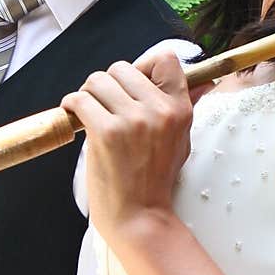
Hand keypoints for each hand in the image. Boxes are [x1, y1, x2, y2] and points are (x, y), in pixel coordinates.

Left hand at [62, 50, 202, 241]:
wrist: (140, 216)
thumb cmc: (156, 181)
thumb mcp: (181, 140)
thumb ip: (185, 106)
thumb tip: (203, 80)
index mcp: (179, 109)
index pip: (166, 59)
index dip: (143, 65)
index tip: (132, 83)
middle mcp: (158, 110)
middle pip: (123, 67)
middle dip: (108, 83)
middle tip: (104, 104)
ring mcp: (133, 121)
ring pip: (98, 80)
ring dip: (88, 93)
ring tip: (90, 111)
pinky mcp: (106, 132)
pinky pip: (81, 99)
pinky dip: (72, 104)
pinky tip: (74, 116)